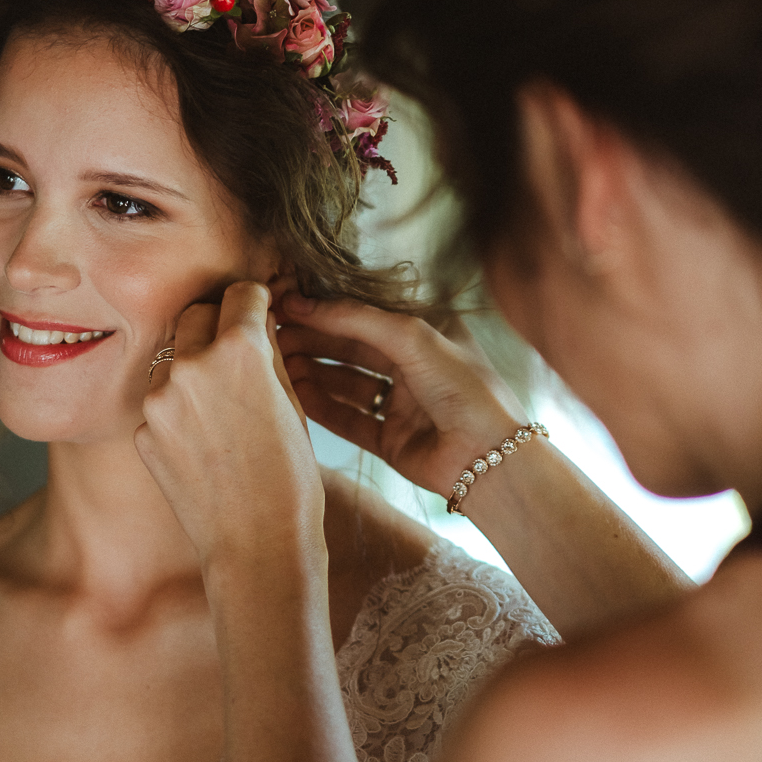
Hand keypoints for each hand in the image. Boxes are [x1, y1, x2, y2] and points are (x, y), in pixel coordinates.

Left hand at [136, 282, 325, 574]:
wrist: (257, 546)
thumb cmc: (289, 479)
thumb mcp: (292, 403)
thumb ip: (266, 354)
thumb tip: (254, 321)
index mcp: (240, 350)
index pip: (239, 294)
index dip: (253, 303)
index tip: (256, 312)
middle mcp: (192, 365)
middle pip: (195, 314)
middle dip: (215, 324)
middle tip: (234, 353)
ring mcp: (160, 400)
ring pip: (172, 359)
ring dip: (192, 368)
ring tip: (221, 410)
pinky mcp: (142, 432)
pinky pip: (161, 403)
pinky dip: (178, 411)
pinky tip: (203, 443)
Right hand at [277, 294, 525, 500]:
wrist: (489, 457)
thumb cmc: (464, 387)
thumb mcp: (412, 337)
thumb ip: (357, 319)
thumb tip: (304, 304)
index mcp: (426, 332)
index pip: (366, 315)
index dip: (326, 310)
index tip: (285, 306)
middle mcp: (413, 365)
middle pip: (351, 348)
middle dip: (312, 341)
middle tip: (273, 336)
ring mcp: (401, 403)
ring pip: (346, 383)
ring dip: (313, 372)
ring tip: (278, 365)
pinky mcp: (390, 439)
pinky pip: (348, 419)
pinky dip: (322, 407)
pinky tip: (297, 395)